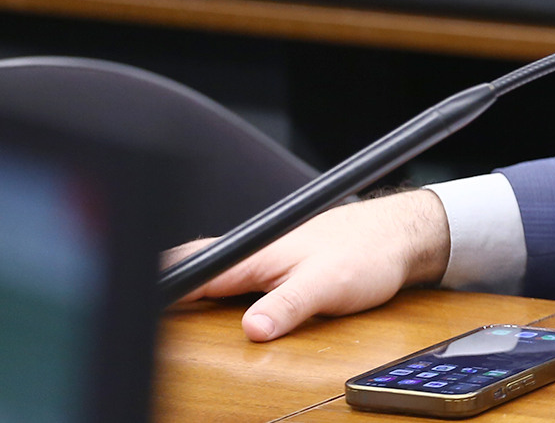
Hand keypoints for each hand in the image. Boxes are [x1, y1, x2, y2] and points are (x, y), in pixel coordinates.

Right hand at [163, 189, 450, 340]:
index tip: (143, 311)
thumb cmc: (367, 252)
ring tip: (173, 315)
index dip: (164, 289)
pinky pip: (235, 278)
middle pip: (197, 267)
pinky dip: (219, 291)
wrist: (399, 236)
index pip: (194, 269)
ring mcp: (266, 256)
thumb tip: (253, 329)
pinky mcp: (279, 265)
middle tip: (150, 317)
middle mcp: (255, 251)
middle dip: (170, 287)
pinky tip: (219, 306)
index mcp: (256, 253)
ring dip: (195, 289)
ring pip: (215, 271)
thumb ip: (287, 306)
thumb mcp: (327, 285)